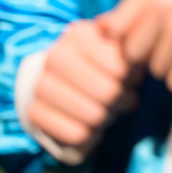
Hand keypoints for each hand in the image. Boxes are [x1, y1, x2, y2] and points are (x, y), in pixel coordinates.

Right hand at [24, 19, 140, 153]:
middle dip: (121, 101)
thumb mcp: (112, 45)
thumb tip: (137, 63)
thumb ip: (128, 45)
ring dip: (107, 118)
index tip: (130, 80)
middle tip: (124, 101)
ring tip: (108, 112)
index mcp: (78, 36)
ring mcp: (40, 85)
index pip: (120, 67)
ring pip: (94, 115)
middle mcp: (55, 57)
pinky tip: (93, 127)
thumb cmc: (94, 63)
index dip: (132, 78)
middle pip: (108, 93)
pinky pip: (77, 134)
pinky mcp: (34, 111)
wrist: (53, 78)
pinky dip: (91, 135)